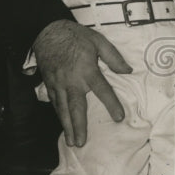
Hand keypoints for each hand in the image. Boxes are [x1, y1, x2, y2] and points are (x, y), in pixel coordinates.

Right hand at [32, 19, 131, 147]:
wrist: (47, 31)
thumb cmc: (75, 36)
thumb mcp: (98, 40)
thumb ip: (113, 57)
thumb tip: (128, 71)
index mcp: (87, 69)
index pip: (102, 90)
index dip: (111, 104)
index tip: (119, 117)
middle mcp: (71, 80)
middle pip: (76, 107)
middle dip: (78, 126)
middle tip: (81, 143)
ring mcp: (58, 84)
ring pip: (62, 109)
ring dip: (67, 126)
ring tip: (72, 142)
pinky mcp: (49, 84)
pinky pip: (55, 103)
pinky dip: (59, 116)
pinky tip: (63, 126)